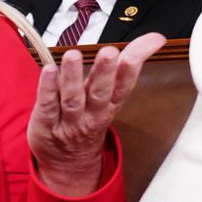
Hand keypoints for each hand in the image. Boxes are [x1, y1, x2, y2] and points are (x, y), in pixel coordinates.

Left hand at [27, 33, 166, 196]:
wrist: (68, 163)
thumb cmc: (90, 118)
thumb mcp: (111, 94)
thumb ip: (127, 64)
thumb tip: (155, 38)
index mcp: (111, 104)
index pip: (125, 84)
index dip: (134, 66)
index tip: (146, 46)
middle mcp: (93, 114)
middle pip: (101, 93)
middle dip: (105, 72)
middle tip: (109, 52)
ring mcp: (70, 121)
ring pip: (73, 99)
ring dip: (73, 77)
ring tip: (73, 55)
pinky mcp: (46, 123)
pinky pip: (48, 105)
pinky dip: (48, 88)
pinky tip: (48, 70)